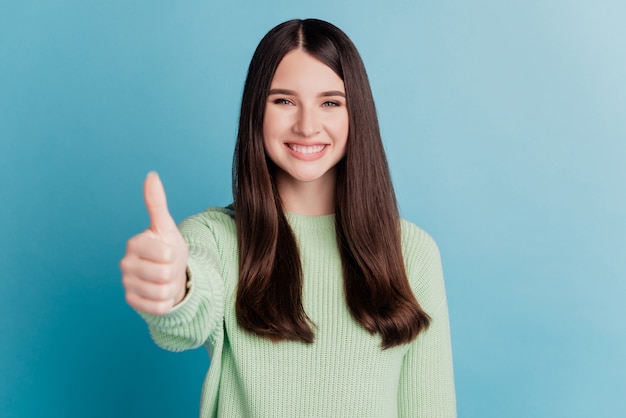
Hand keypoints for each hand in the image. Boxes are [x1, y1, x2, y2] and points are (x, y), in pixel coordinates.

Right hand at [121, 172, 188, 314]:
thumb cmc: (168, 248)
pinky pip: (158, 307)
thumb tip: (151, 175)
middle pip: (165, 274)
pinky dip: (166, 302)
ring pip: (162, 292)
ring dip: (170, 287)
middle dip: (173, 272)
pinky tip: (160, 292)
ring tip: (165, 279)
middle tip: (168, 267)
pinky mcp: (132, 302)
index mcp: (134, 244)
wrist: (169, 274)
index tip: (168, 252)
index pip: (166, 254)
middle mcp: (125, 264)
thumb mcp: (165, 226)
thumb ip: (156, 202)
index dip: (174, 254)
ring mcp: (127, 284)